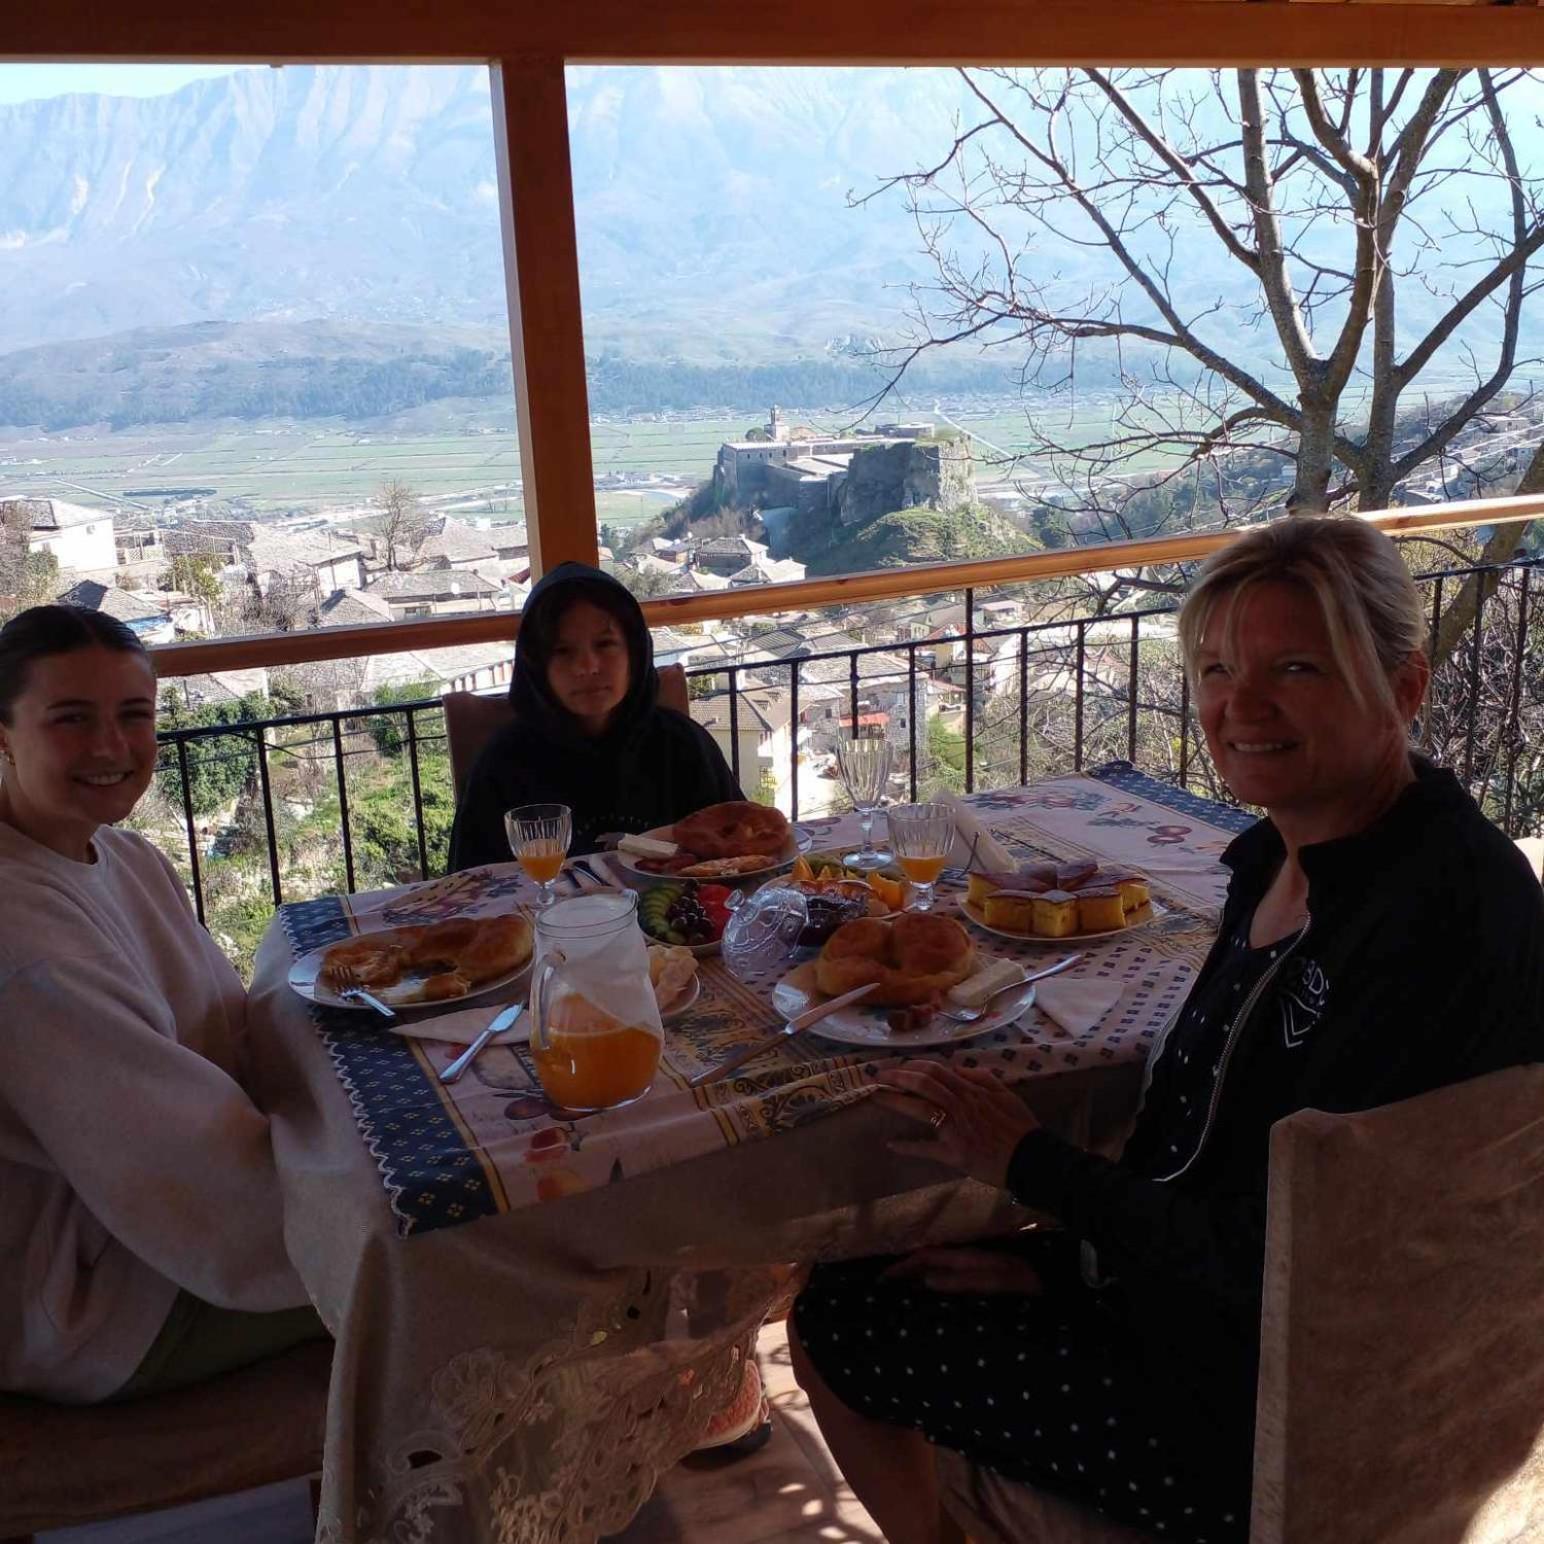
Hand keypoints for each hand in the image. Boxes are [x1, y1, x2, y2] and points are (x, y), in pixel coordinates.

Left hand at [873, 1059, 1039, 1188]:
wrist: (1031, 1158)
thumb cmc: (1019, 1127)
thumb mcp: (1004, 1093)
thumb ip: (981, 1077)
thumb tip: (957, 1068)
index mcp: (971, 1090)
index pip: (936, 1070)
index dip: (912, 1066)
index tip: (897, 1066)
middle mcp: (961, 1104)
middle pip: (923, 1083)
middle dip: (897, 1077)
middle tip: (877, 1077)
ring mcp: (956, 1128)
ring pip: (921, 1108)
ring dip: (895, 1101)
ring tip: (877, 1098)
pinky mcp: (955, 1153)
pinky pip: (927, 1148)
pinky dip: (908, 1146)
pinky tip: (891, 1144)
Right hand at [879, 1245, 1043, 1295]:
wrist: (1047, 1277)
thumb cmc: (1018, 1279)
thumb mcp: (989, 1281)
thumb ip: (959, 1280)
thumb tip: (924, 1280)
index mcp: (963, 1256)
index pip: (925, 1258)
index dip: (903, 1267)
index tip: (883, 1279)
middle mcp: (964, 1257)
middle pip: (928, 1260)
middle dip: (906, 1270)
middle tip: (885, 1286)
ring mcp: (972, 1265)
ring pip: (937, 1267)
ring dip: (918, 1274)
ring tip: (902, 1289)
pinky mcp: (980, 1274)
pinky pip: (948, 1274)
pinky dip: (933, 1280)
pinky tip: (932, 1293)